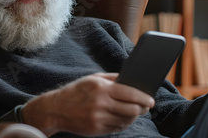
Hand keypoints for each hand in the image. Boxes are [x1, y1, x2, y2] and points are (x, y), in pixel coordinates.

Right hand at [21, 73, 154, 136]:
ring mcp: (99, 118)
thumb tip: (131, 80)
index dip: (143, 97)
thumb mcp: (93, 79)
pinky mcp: (97, 129)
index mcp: (101, 88)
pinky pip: (117, 128)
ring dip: (134, 116)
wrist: (56, 109)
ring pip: (126, 120)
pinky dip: (124, 123)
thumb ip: (113, 79)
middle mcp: (101, 104)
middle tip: (147, 106)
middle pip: (132, 109)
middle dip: (142, 108)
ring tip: (136, 111)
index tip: (151, 100)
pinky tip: (125, 118)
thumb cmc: (76, 91)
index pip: (130, 93)